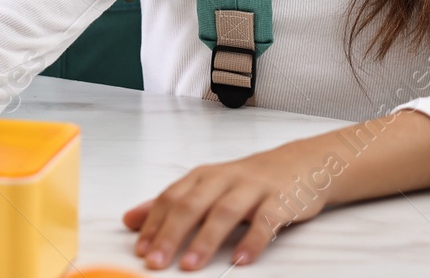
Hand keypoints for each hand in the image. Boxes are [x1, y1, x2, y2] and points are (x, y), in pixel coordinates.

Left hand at [123, 141, 324, 269]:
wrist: (300, 164)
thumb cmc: (246, 181)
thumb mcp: (205, 187)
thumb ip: (169, 204)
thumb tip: (129, 220)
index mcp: (202, 176)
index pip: (171, 198)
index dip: (153, 224)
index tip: (140, 250)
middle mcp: (223, 179)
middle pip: (192, 205)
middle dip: (171, 234)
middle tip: (155, 262)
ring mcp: (252, 188)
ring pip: (225, 212)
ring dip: (205, 240)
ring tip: (190, 266)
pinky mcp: (280, 200)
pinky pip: (265, 221)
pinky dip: (252, 240)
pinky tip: (240, 260)